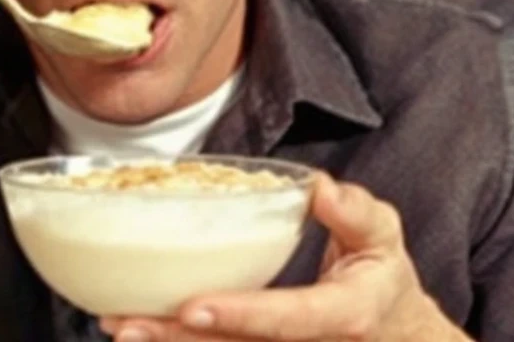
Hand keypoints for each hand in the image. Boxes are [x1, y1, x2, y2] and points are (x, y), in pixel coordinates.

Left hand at [101, 173, 468, 341]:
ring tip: (117, 324)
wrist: (396, 339)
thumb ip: (354, 213)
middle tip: (125, 323)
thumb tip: (319, 187)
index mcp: (344, 315)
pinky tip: (141, 326)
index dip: (241, 315)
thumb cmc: (381, 280)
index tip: (193, 306)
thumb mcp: (383, 237)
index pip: (288, 319)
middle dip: (179, 339)